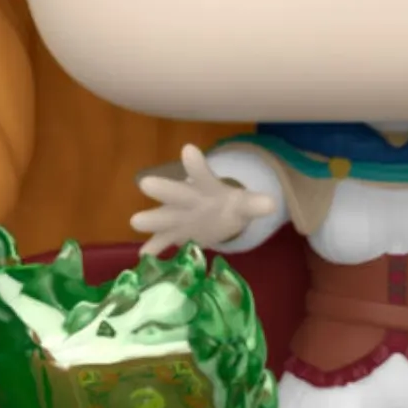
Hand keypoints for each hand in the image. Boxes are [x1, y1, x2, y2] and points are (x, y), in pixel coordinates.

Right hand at [129, 144, 276, 255]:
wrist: (217, 217)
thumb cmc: (229, 205)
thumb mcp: (244, 204)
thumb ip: (254, 204)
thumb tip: (271, 204)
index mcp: (206, 188)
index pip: (202, 174)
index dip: (196, 164)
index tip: (188, 150)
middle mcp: (188, 200)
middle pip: (176, 193)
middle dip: (164, 189)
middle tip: (146, 183)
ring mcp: (178, 218)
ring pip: (163, 217)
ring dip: (151, 219)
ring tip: (136, 221)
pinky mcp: (173, 235)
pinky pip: (161, 242)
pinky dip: (153, 249)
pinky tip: (143, 257)